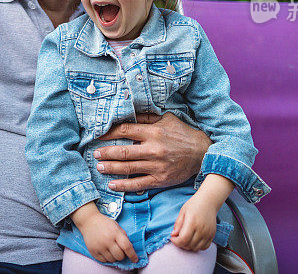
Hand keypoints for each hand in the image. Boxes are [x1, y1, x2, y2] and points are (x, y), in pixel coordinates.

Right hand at [71, 202, 138, 263]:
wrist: (89, 221)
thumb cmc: (104, 223)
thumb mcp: (116, 226)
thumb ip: (124, 236)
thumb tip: (130, 248)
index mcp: (115, 233)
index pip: (126, 247)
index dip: (132, 255)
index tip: (135, 259)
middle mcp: (107, 240)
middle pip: (120, 256)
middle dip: (122, 255)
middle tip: (120, 250)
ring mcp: (99, 246)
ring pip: (112, 260)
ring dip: (114, 257)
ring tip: (111, 250)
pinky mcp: (93, 251)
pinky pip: (104, 261)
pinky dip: (107, 258)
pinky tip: (105, 251)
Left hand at [94, 112, 211, 191]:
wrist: (202, 153)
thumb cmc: (183, 134)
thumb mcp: (167, 118)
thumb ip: (147, 117)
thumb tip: (129, 112)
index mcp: (153, 132)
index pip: (125, 131)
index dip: (109, 133)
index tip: (99, 136)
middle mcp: (153, 149)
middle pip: (123, 152)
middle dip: (106, 153)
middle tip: (95, 154)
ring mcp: (156, 166)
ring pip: (127, 168)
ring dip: (111, 168)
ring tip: (99, 166)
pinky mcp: (160, 179)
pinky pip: (138, 184)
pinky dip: (124, 185)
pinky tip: (112, 184)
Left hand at [170, 194, 216, 250]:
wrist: (208, 201)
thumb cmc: (194, 205)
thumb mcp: (183, 212)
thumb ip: (178, 224)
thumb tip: (173, 235)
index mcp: (192, 222)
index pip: (183, 239)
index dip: (176, 241)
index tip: (173, 238)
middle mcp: (201, 229)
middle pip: (189, 245)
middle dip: (181, 244)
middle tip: (178, 237)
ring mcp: (208, 233)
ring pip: (196, 248)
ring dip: (189, 246)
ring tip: (185, 238)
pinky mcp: (212, 235)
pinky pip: (204, 247)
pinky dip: (197, 246)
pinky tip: (193, 240)